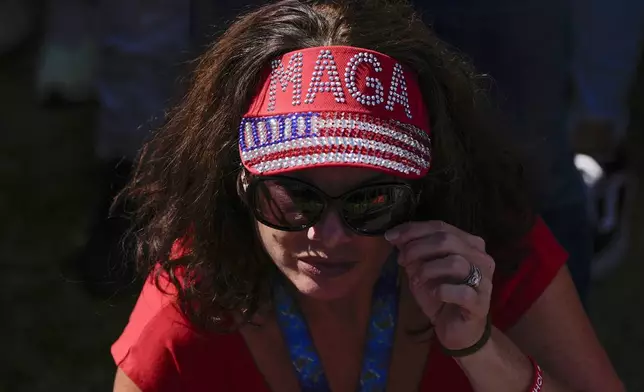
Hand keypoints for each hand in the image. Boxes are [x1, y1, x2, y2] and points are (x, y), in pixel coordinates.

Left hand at [385, 221, 493, 349]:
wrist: (456, 330)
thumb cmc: (440, 296)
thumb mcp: (421, 269)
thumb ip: (412, 251)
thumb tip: (395, 235)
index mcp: (468, 243)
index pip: (440, 226)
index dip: (413, 229)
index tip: (391, 237)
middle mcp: (481, 257)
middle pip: (447, 240)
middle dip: (417, 248)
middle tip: (402, 261)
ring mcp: (484, 280)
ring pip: (455, 262)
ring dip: (428, 269)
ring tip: (416, 280)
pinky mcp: (481, 303)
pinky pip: (462, 291)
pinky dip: (442, 290)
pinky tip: (434, 294)